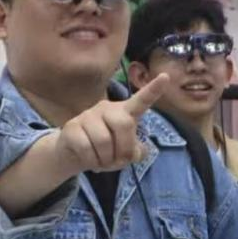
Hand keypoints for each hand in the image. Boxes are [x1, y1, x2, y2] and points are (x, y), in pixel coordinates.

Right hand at [52, 74, 169, 173]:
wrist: (73, 153)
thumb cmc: (105, 150)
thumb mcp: (124, 153)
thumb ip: (135, 152)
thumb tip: (136, 152)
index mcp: (124, 112)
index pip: (141, 100)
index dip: (153, 90)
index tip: (165, 77)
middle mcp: (107, 109)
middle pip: (124, 124)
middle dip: (123, 148)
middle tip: (118, 161)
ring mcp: (88, 115)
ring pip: (104, 141)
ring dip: (106, 159)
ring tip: (102, 160)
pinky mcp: (72, 126)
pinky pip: (86, 148)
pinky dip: (91, 161)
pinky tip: (89, 159)